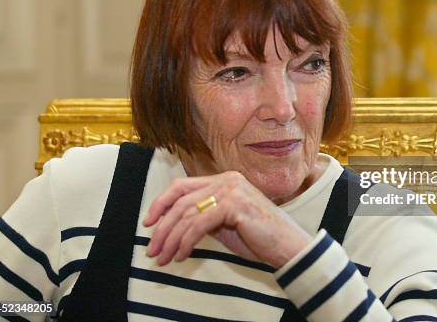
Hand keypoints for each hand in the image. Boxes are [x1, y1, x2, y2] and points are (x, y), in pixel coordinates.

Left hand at [142, 171, 312, 267]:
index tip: (148, 223)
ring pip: (187, 213)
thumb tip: (175, 225)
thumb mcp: (225, 224)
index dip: (161, 203)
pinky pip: (199, 224)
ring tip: (164, 258)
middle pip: (180, 200)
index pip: (183, 186)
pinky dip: (186, 242)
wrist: (288, 246)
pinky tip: (182, 255)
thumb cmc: (259, 238)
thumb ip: (204, 217)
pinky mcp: (234, 204)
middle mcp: (227, 179)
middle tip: (152, 250)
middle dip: (162, 228)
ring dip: (170, 239)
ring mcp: (231, 189)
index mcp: (225, 179)